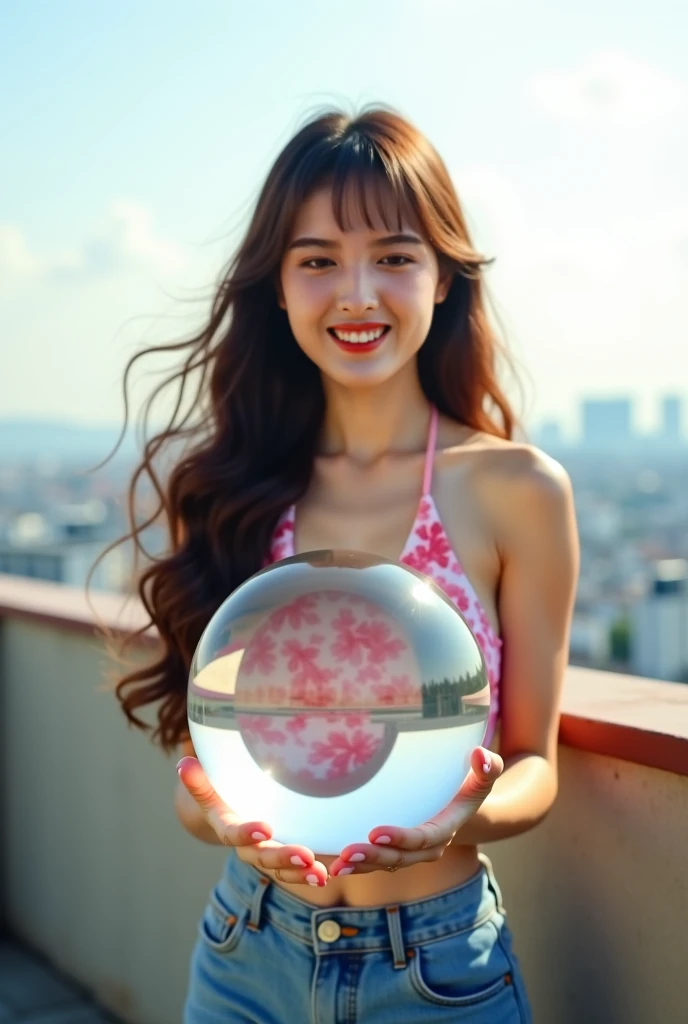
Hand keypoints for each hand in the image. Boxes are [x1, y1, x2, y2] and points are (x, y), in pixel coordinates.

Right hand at [176, 756, 328, 886]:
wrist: (229, 811)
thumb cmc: (221, 792)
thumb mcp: (209, 786)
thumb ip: (199, 780)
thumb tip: (184, 764)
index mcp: (226, 825)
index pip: (232, 833)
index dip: (246, 833)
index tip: (265, 828)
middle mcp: (246, 845)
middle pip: (261, 856)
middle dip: (282, 858)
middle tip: (305, 857)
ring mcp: (265, 852)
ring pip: (280, 869)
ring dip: (300, 873)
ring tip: (320, 873)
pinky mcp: (284, 855)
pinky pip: (295, 869)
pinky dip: (310, 873)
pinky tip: (327, 874)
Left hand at [328, 746, 503, 876]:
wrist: (464, 807)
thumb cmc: (470, 783)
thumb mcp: (483, 775)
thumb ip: (487, 767)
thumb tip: (479, 755)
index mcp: (446, 829)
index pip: (423, 838)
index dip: (402, 838)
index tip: (376, 831)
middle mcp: (428, 847)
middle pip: (400, 858)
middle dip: (374, 857)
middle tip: (348, 853)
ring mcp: (410, 852)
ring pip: (385, 864)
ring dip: (361, 866)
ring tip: (336, 865)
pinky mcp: (395, 851)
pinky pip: (375, 862)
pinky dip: (356, 865)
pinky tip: (332, 864)